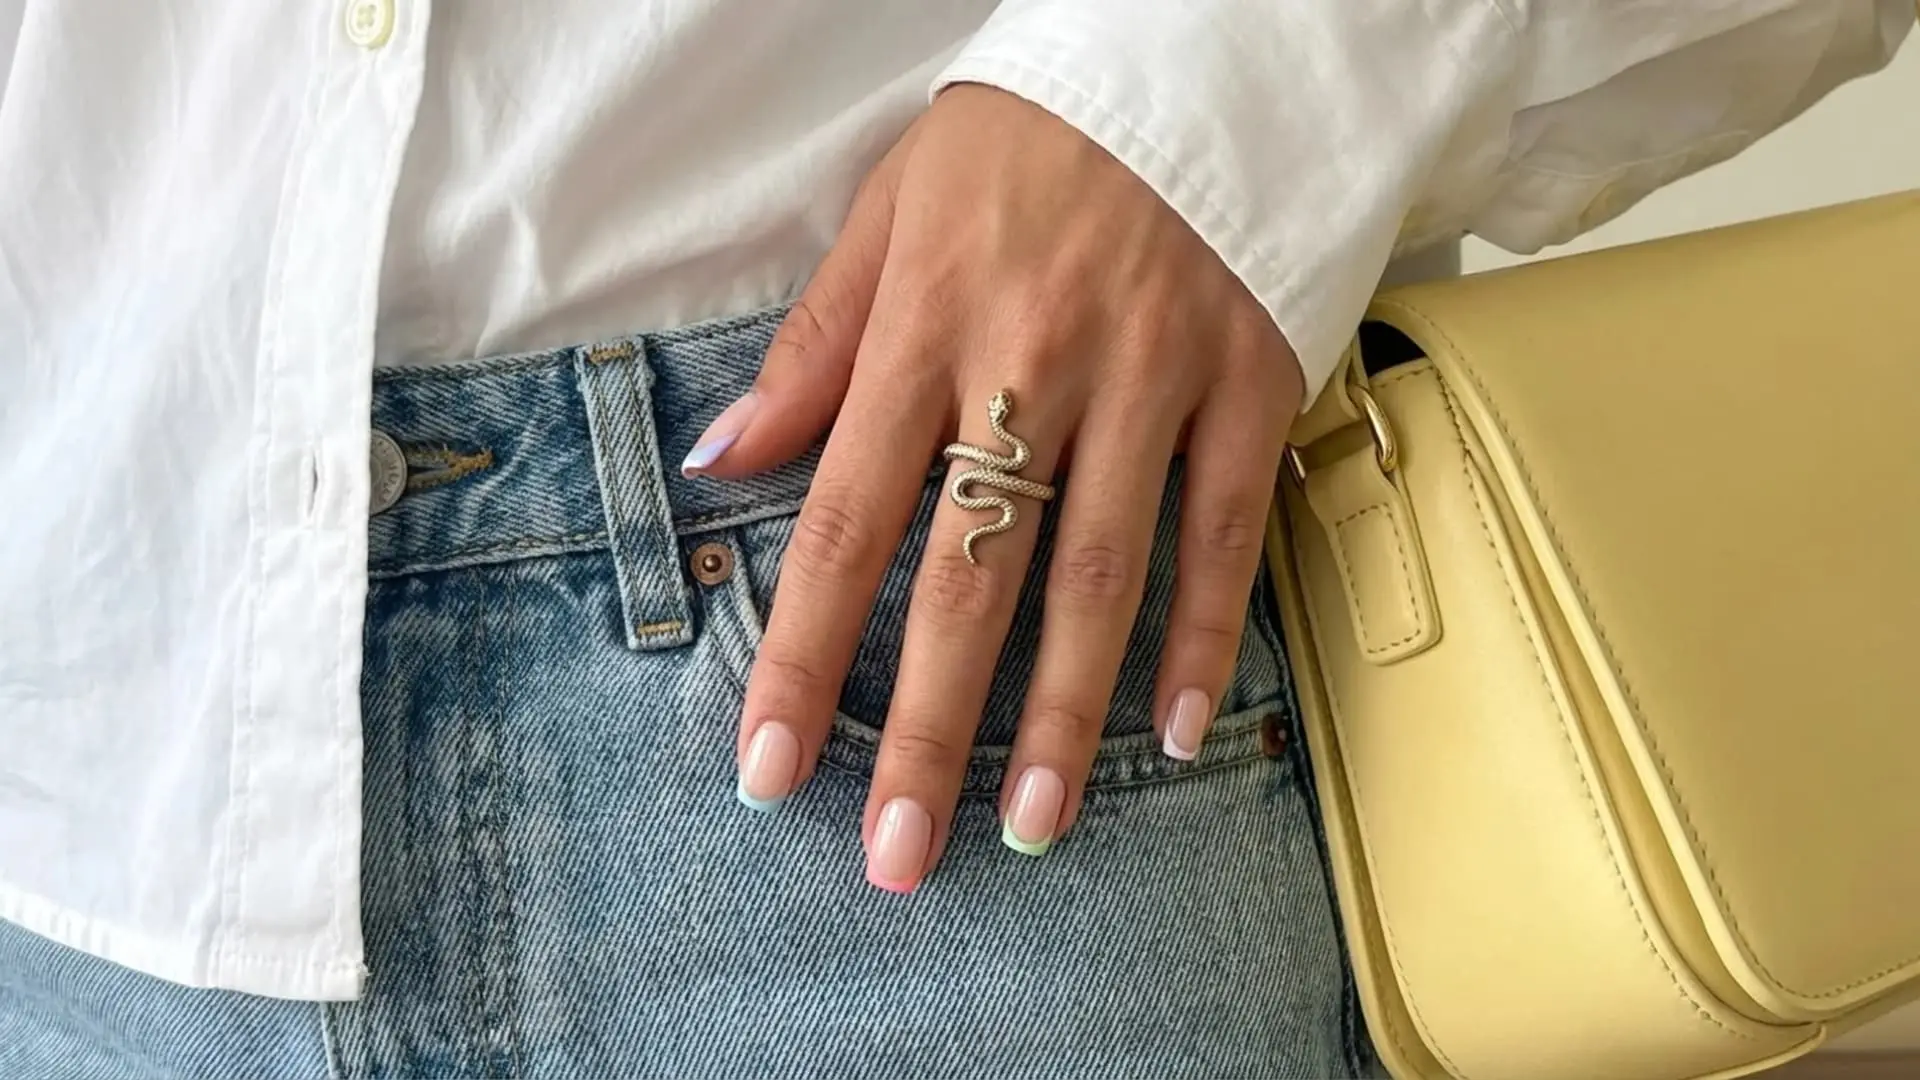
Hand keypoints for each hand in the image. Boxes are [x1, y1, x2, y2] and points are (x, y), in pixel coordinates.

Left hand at [684, 85, 1303, 889]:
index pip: (846, 519)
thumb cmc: (1020, 140)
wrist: (1194, 53)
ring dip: (1061, 715)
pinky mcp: (1249, 382)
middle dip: (926, 729)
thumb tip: (724, 459)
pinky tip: (1174, 732)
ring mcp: (1152, 379)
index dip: (801, 654)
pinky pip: (1227, 530)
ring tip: (1027, 829)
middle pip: (970, 577)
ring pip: (1101, 575)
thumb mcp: (891, 212)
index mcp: (927, 325)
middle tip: (898, 855)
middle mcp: (1035, 365)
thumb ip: (814, 347)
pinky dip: (1206, 636)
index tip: (768, 771)